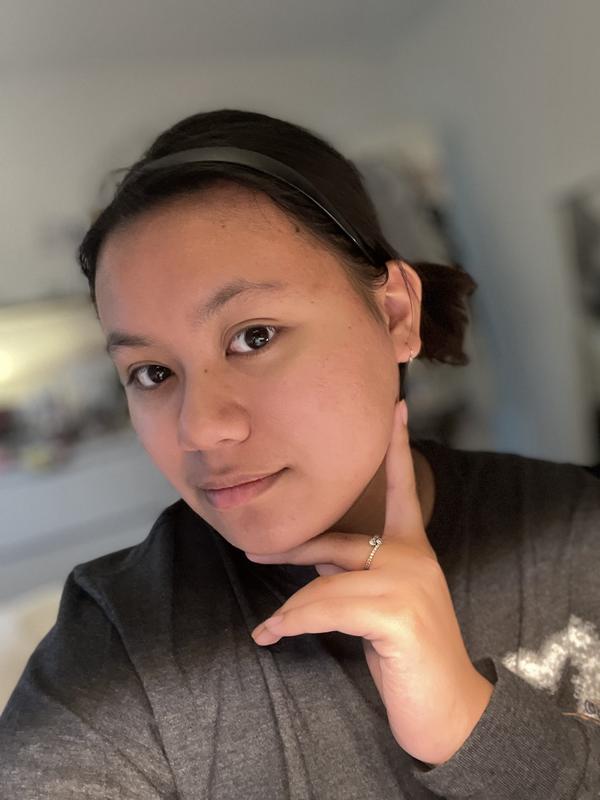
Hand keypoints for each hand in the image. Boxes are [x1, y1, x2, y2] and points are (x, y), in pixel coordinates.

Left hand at [246, 399, 493, 766]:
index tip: (396, 403)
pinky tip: (272, 635)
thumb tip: (310, 552)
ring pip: (325, 582)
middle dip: (292, 549)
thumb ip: (352, 572)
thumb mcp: (380, 604)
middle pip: (336, 542)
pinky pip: (326, 607)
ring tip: (269, 630)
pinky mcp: (398, 613)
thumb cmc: (410, 655)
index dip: (397, 446)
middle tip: (254, 553)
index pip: (401, 488)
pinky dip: (293, 622)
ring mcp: (408, 582)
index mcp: (413, 549)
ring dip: (291, 610)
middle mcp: (413, 557)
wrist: (451, 712)